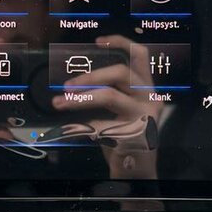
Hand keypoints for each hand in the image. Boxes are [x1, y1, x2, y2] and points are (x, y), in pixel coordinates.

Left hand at [51, 35, 162, 178]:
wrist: (137, 170)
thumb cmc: (124, 136)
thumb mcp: (120, 109)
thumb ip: (109, 91)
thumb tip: (78, 80)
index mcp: (147, 88)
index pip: (140, 55)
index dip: (121, 43)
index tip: (98, 41)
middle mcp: (151, 98)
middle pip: (121, 72)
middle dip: (90, 76)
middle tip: (67, 85)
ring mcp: (145, 116)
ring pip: (110, 95)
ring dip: (81, 97)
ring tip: (61, 102)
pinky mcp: (134, 134)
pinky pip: (100, 124)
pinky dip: (82, 126)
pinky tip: (71, 129)